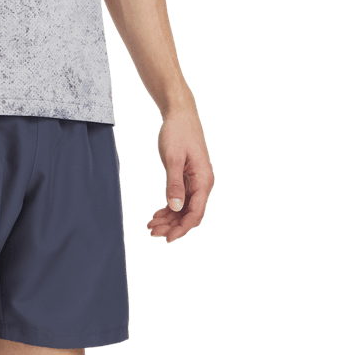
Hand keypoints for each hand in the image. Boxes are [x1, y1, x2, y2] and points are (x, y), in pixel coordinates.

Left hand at [146, 107, 214, 243]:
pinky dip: (168, 210)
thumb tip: (175, 208)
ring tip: (150, 226)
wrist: (180, 115)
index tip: (167, 239)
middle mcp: (202, 184)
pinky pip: (180, 201)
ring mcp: (196, 183)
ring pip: (183, 210)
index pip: (195, 213)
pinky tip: (155, 216)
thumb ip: (174, 184)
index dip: (182, 228)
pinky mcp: (188, 181)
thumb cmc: (177, 132)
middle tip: (151, 233)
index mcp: (203, 180)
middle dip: (172, 226)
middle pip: (189, 215)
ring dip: (169, 220)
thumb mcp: (172, 158)